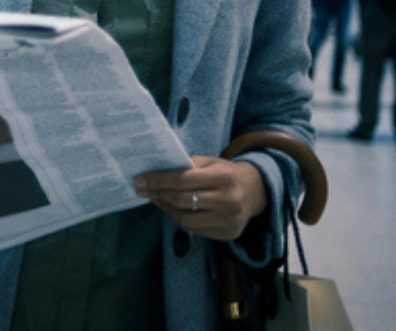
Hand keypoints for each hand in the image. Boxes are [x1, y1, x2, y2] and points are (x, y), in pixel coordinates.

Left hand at [133, 157, 267, 241]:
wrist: (256, 191)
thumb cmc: (226, 173)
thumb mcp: (210, 162)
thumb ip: (186, 166)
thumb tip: (154, 172)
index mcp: (223, 177)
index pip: (182, 180)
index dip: (158, 180)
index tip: (139, 179)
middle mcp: (228, 200)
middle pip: (181, 200)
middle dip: (157, 194)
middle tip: (140, 189)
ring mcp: (229, 220)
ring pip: (185, 219)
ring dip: (166, 208)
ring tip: (156, 198)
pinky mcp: (228, 234)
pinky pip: (195, 229)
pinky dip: (181, 219)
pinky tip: (173, 209)